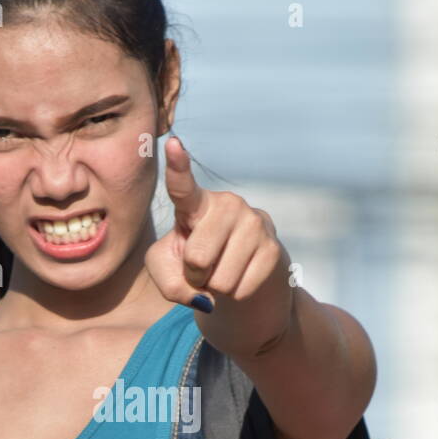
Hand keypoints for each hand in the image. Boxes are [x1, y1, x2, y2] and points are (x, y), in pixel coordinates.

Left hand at [145, 136, 293, 360]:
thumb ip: (166, 278)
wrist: (240, 278)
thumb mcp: (166, 270)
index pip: (183, 187)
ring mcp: (253, 223)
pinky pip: (240, 290)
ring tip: (221, 272)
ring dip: (215, 287)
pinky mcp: (272, 249)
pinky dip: (234, 295)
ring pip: (220, 280)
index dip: (177, 166)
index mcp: (195, 204)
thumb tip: (201, 294)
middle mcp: (227, 205)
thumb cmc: (193, 266)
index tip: (172, 143)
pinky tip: (239, 278)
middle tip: (203, 269)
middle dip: (195, 276)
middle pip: (197, 258)